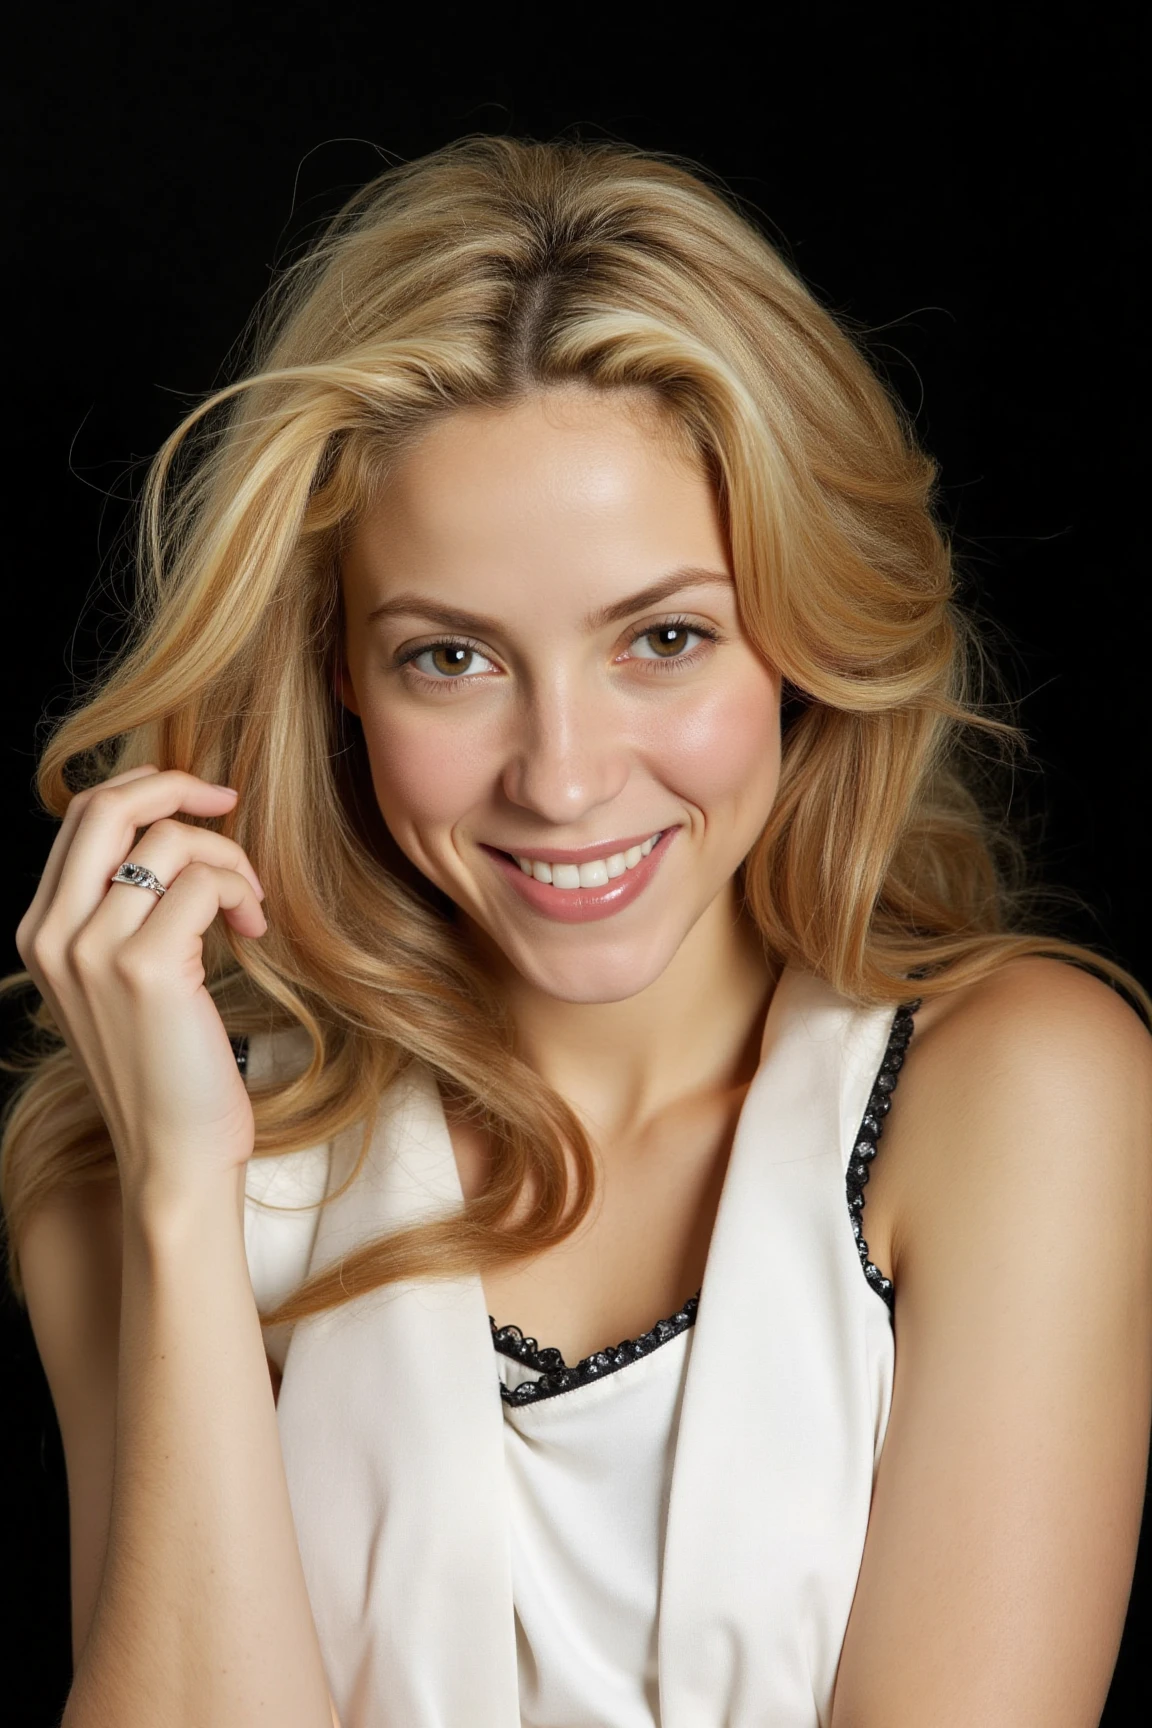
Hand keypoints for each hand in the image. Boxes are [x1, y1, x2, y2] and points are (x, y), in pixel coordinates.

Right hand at [16, 765, 267, 1203]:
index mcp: (41, 932)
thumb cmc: (165, 1071)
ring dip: (229, 860)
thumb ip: (124, 913)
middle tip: (229, 799)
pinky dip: (241, 893)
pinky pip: (204, 884)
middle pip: (106, 805)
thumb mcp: (122, 983)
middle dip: (176, 783)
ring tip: (250, 906)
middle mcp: (52, 935)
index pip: (83, 817)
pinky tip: (252, 930)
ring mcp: (92, 950)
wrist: (173, 1157)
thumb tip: (173, 834)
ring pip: (170, 842)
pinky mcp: (144, 968)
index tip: (204, 800)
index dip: (148, 789)